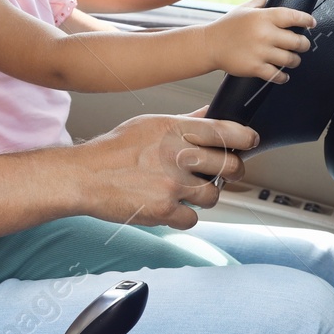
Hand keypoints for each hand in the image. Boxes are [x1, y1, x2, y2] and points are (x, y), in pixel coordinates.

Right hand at [76, 107, 255, 229]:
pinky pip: (193, 218)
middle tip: (220, 172)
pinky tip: (169, 205)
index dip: (245, 138)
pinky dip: (183, 215)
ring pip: (214, 195)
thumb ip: (186, 121)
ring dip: (204, 195)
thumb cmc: (114, 149)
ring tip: (185, 190)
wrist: (83, 176)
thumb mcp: (150, 124)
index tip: (249, 142)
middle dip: (230, 171)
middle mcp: (177, 154)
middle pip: (230, 166)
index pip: (227, 131)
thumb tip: (212, 114)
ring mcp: (172, 184)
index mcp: (175, 129)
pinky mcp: (164, 210)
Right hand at [200, 0, 314, 80]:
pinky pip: (277, 75)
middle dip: (304, 44)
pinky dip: (283, 76)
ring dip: (295, 60)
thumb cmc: (227, 26)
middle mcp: (264, 34)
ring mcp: (260, 52)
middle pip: (297, 41)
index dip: (307, 20)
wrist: (209, 45)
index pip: (293, 16)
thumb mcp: (245, 7)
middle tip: (303, 45)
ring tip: (293, 59)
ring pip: (290, 59)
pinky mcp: (254, 67)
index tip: (312, 23)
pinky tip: (283, 74)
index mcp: (263, 17)